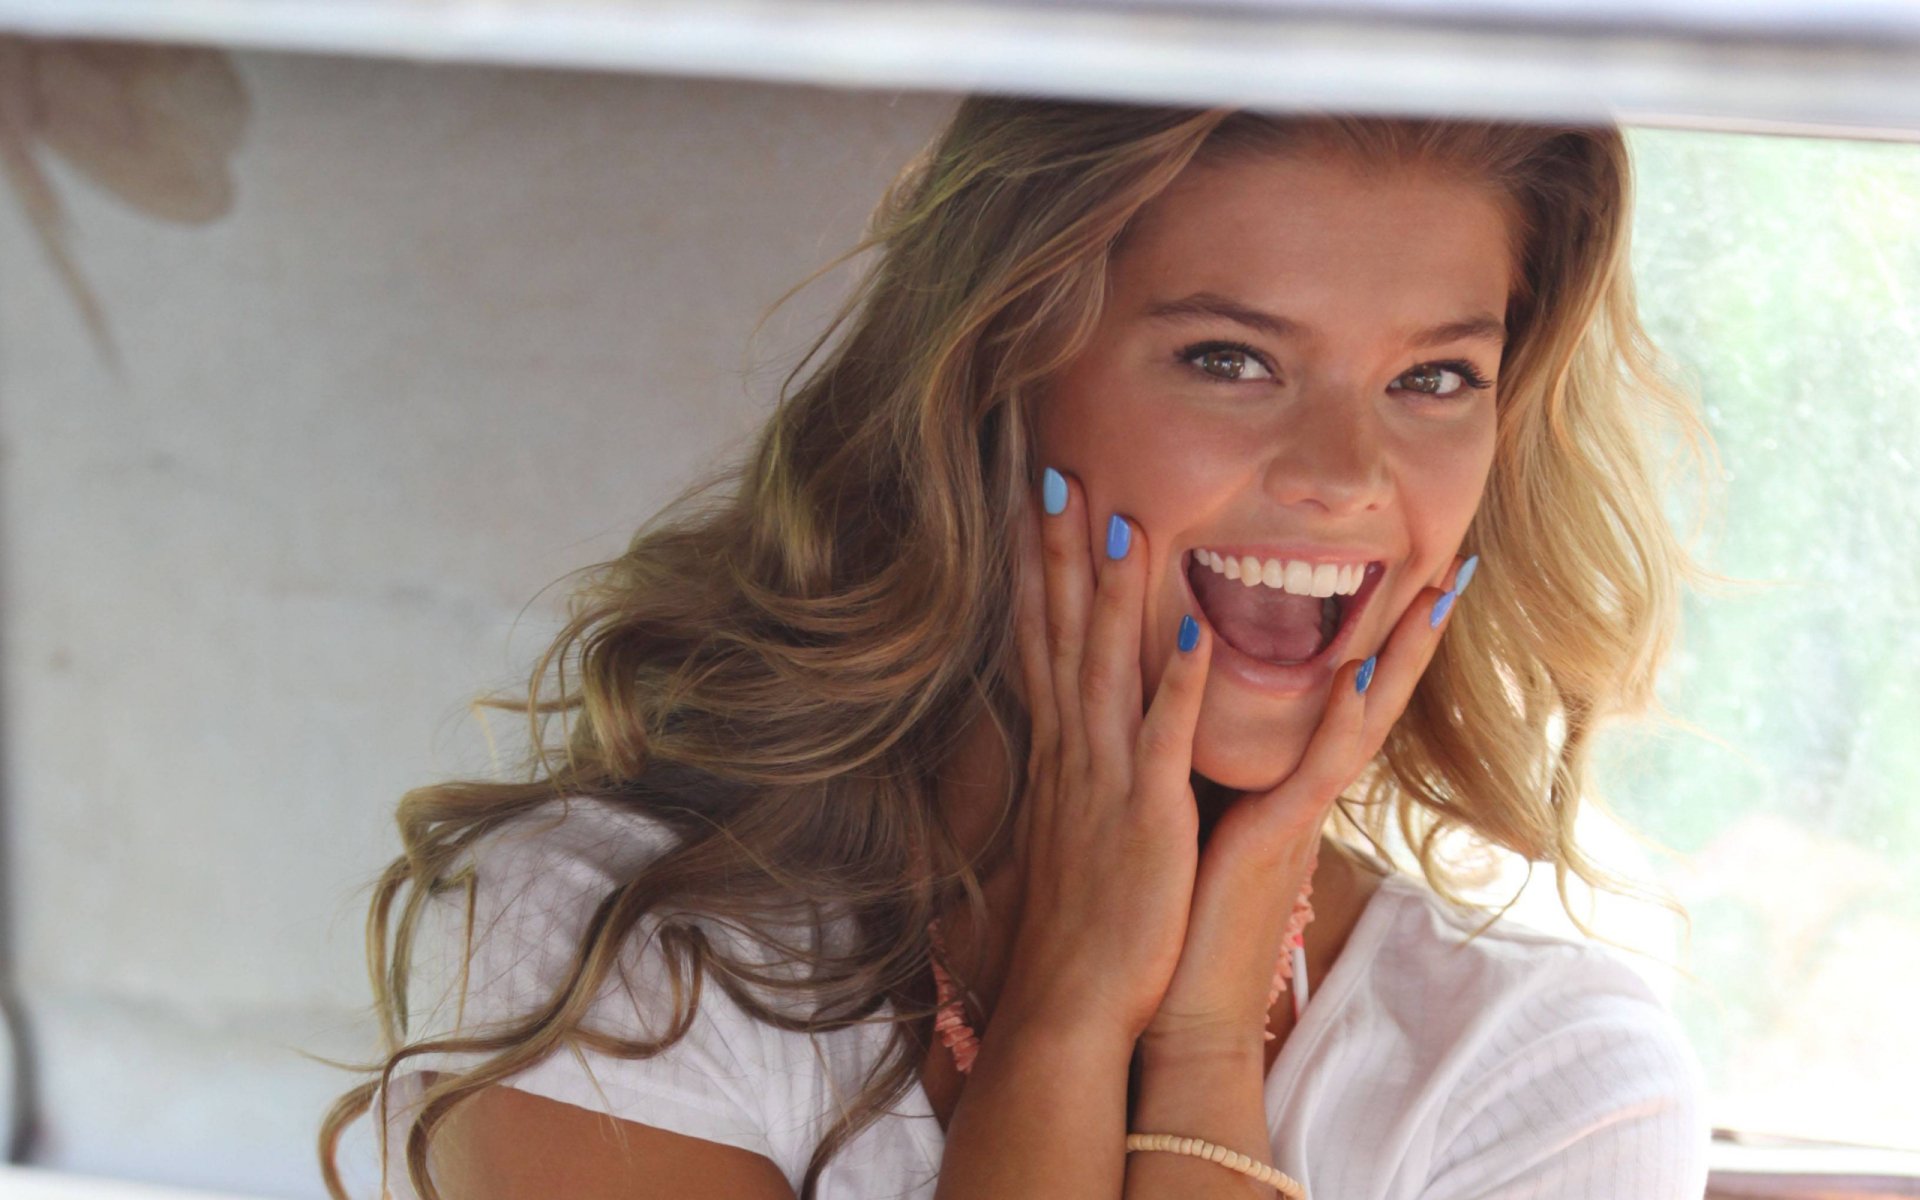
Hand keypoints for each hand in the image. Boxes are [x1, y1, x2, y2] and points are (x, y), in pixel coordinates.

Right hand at [986, 467, 1214, 1043]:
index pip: (1041, 642)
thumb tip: (1066, 739)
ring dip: (1113, 591)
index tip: (1032, 507)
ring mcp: (1107, 781)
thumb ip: (1074, 775)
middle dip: (1057, 551)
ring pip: (1106, 666)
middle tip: (1055, 474)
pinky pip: (1166, 737)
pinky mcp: (1149, 816)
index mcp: (1061, 755)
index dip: (1035, 571)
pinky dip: (1181, 682)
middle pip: (1060, 632)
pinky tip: (1197, 627)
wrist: (1069, 1003)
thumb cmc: (1077, 925)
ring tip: (1122, 518)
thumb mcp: (1069, 831)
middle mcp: (1075, 754)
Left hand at [1140, 553, 1474, 1053]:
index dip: (1374, 637)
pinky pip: (1318, 770)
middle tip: (1455, 567)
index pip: (1339, 694)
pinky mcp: (1279, 839)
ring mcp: (1300, 813)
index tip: (1407, 574)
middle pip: (1371, 696)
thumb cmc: (1185, 908)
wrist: (1179, 1003)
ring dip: (1400, 658)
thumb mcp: (1203, 816)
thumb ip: (1213, 764)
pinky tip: (1358, 672)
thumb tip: (1197, 706)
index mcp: (1284, 781)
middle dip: (1412, 634)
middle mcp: (1303, 790)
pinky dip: (1340, 720)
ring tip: (1435, 594)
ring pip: (1361, 721)